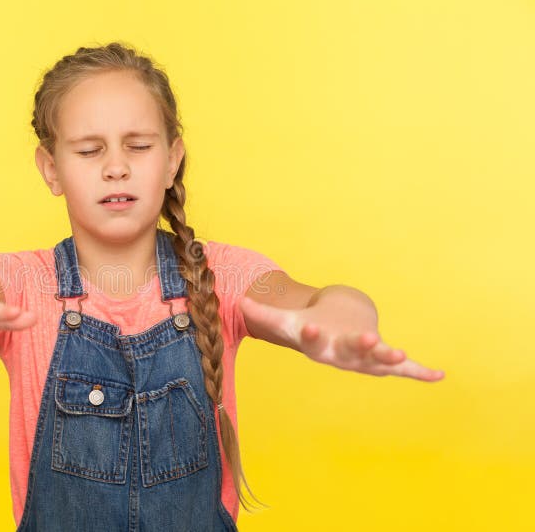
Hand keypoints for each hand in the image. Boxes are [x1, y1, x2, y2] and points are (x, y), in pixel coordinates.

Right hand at [239, 296, 444, 381]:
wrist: (333, 337)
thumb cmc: (310, 327)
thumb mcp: (289, 320)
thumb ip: (265, 314)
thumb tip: (237, 302)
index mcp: (318, 345)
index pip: (312, 340)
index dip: (311, 334)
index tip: (309, 326)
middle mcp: (341, 356)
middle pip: (349, 353)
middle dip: (359, 347)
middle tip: (367, 339)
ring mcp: (365, 359)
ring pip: (377, 359)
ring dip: (389, 357)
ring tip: (401, 353)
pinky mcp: (383, 359)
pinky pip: (403, 370)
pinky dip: (420, 372)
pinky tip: (440, 375)